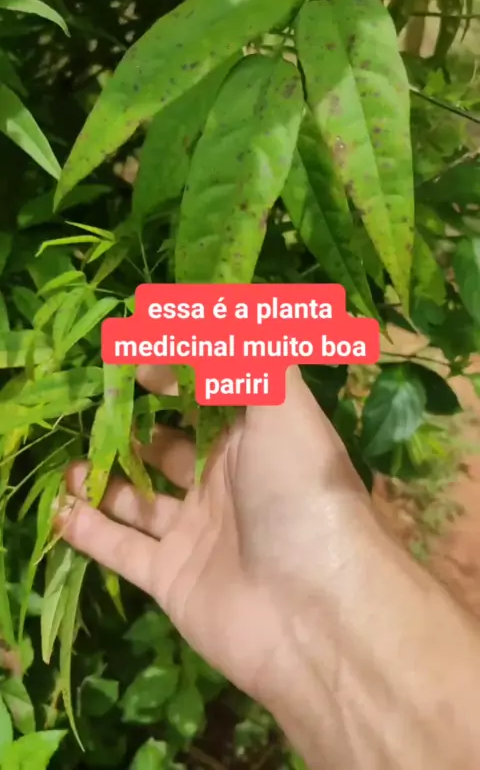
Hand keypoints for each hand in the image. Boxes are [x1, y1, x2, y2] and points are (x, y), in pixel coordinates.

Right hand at [58, 365, 369, 702]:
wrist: (317, 611)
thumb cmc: (302, 492)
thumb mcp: (285, 406)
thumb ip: (251, 354)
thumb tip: (212, 314)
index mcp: (256, 441)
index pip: (208, 400)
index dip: (174, 379)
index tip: (136, 366)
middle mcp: (227, 484)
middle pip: (170, 449)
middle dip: (134, 431)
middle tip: (97, 415)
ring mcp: (198, 533)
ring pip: (142, 500)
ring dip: (107, 480)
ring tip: (73, 466)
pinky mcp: (172, 579)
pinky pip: (122, 550)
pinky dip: (91, 532)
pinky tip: (61, 510)